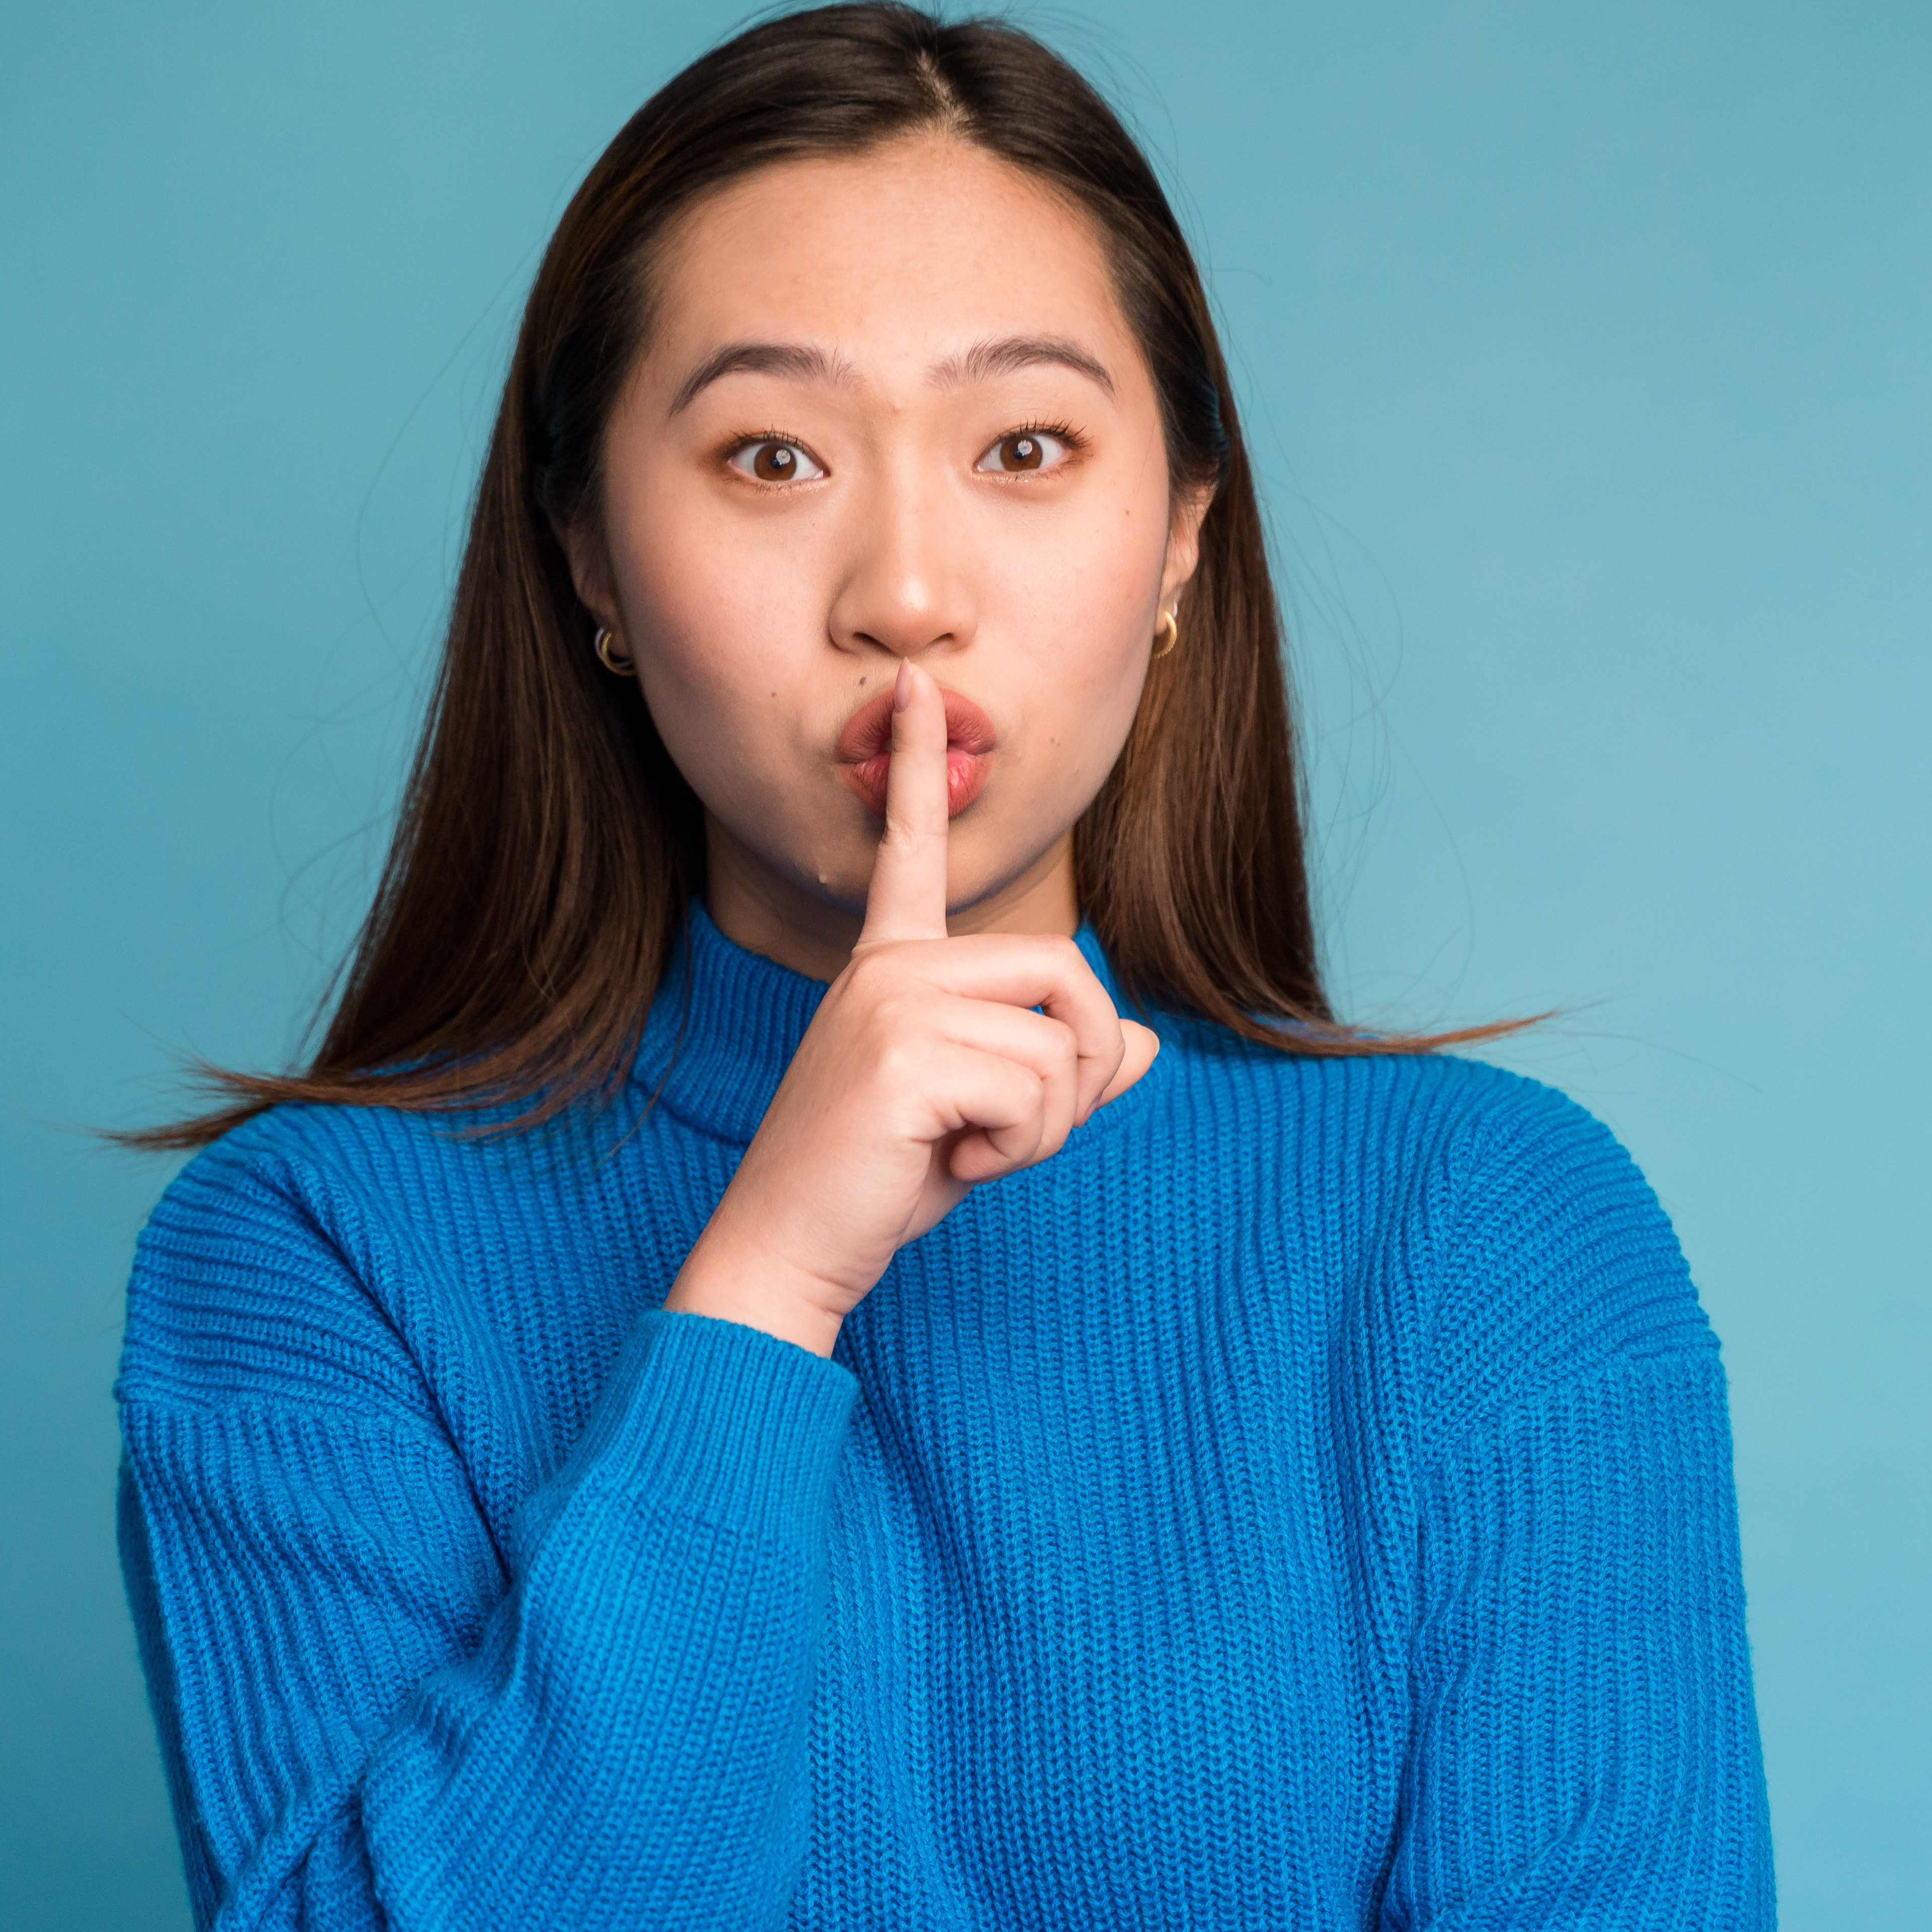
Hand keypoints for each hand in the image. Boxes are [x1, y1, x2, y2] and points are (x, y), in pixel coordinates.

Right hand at [664, 660, 1163, 1355]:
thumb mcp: (983, 1117)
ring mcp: (890, 1003)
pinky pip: (1036, 1091)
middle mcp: (887, 967)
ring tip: (969, 1152)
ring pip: (1059, 1045)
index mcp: (890, 966)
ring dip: (1045, 1128)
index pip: (912, 851)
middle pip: (1065, 973)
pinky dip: (1019, 1149)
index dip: (920, 767)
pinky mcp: (903, 1054)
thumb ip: (1058, 1072)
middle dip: (1078, 1070)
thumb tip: (1141, 1041)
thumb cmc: (879, 1184)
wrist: (790, 1248)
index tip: (917, 683)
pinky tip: (951, 1165)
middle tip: (1011, 1131)